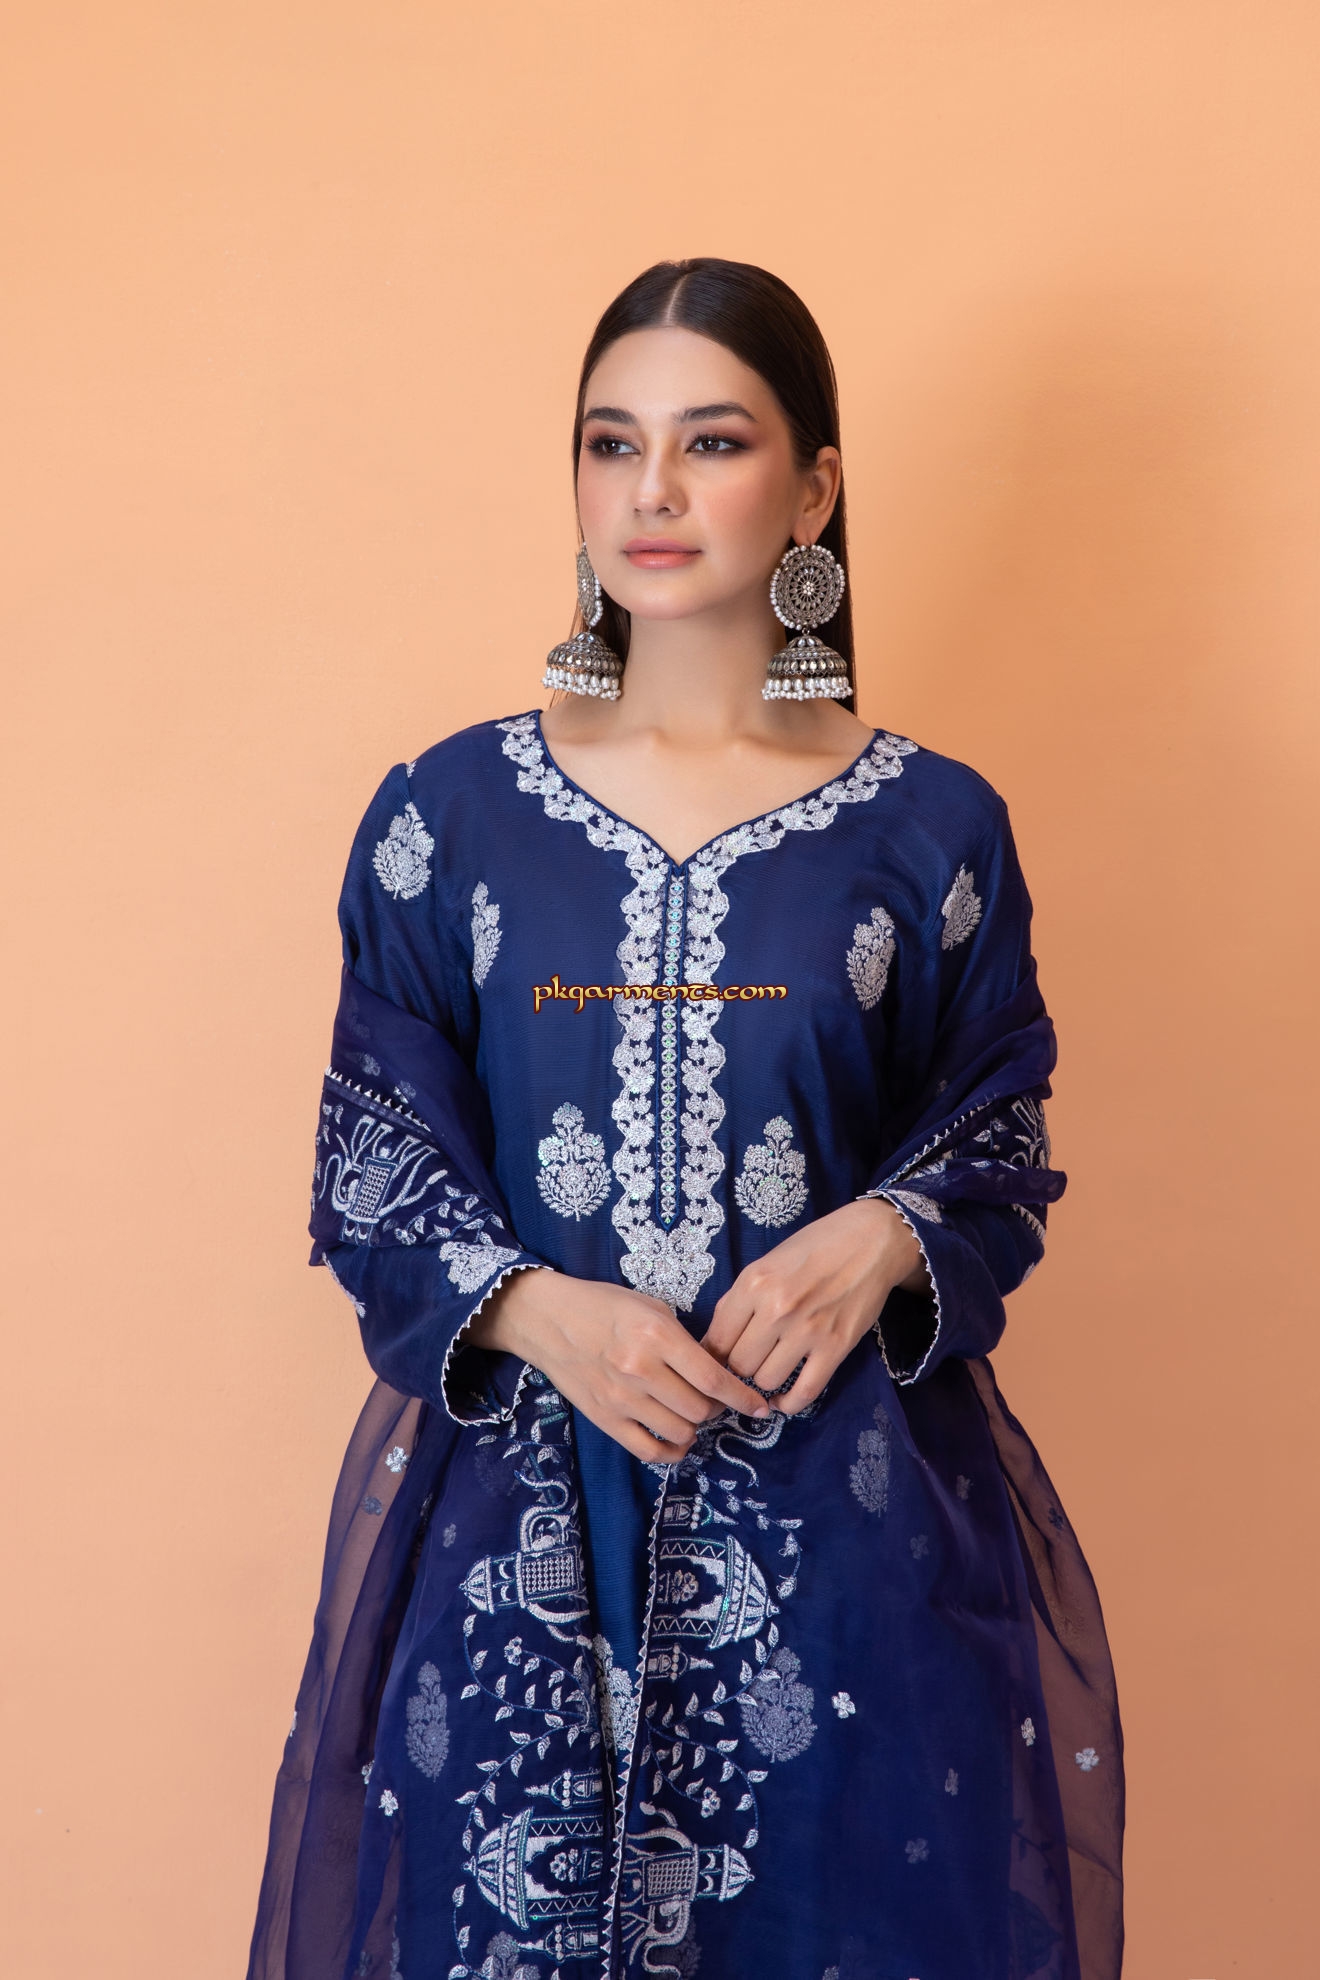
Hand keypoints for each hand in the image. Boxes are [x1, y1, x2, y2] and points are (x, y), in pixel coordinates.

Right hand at [466, 1268, 771, 1462]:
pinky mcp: (604, 1418)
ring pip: (680, 1432)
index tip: (760, 1405)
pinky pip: (648, 1450)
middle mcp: (640, 1369)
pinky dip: (671, 1450)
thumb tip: (717, 1371)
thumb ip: (684, 1340)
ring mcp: (621, 1398)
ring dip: (695, 1426)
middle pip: (700, 1410)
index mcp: (657, 1335)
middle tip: (716, 1399)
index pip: (713, 1378)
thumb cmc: (604, 1305)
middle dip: (718, 1409)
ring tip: (692, 1412)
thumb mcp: (651, 1307)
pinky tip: (677, 1438)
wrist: (549, 1319)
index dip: (743, 1397)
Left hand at [701, 1198, 928, 1414]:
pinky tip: (782, 1400)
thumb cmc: (814, 1247)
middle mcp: (777, 1309)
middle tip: (750, 1360)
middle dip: (740, 1368)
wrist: (869, 1241)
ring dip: (765, 1381)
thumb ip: (739, 1300)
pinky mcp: (835, 1348)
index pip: (718, 1339)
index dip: (714, 1355)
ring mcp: (807, 1331)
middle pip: (740, 1365)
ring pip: (767, 1381)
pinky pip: (804, 1393)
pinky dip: (789, 1404)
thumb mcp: (766, 1263)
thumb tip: (713, 1341)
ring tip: (771, 1367)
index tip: (718, 1361)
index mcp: (754, 1283)